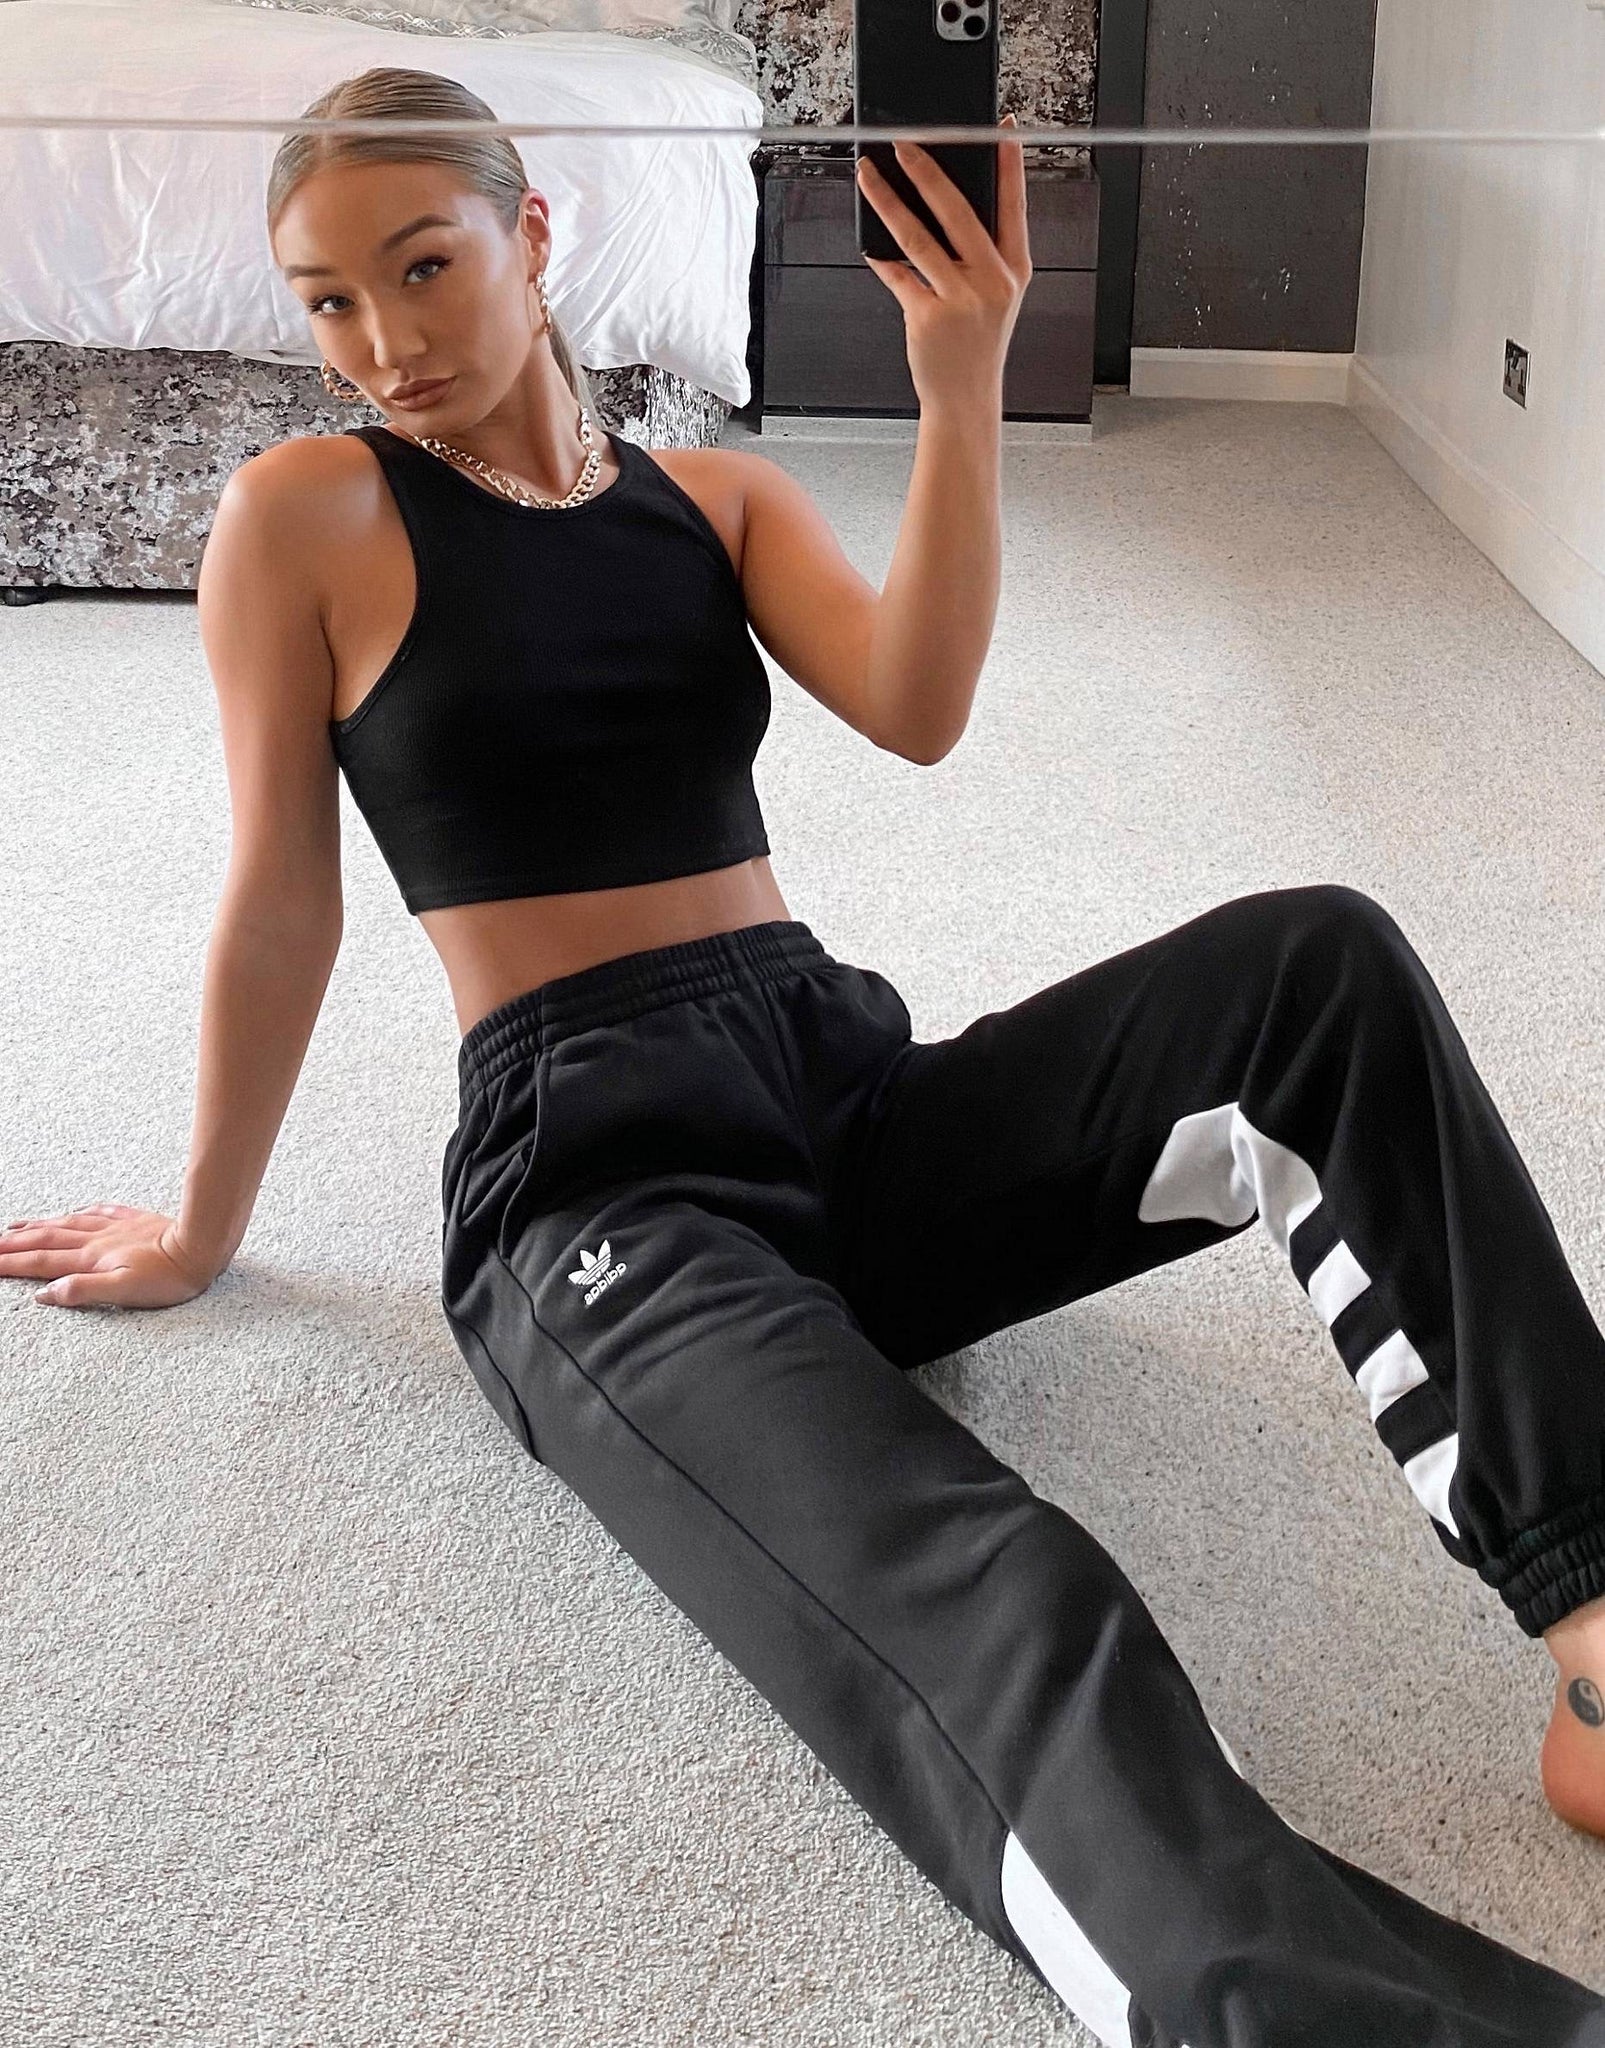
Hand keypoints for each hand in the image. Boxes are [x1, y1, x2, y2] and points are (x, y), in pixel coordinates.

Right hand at [0, 1203, 218, 1308]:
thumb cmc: (169, 1276)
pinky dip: (79, 1213)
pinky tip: (74, 1212)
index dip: (10, 1264)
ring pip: (67, 1223)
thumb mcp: (123, 1292)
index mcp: (91, 1258)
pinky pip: (99, 1212)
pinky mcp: (135, 1220)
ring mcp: (115, 1227)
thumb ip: (81, 1291)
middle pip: (45, 1240)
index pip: (40, 1263)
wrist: (203, 1246)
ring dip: (38, 1226)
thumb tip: (45, 1294)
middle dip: (13, 1243)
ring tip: (16, 1227)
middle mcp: (97, 1239)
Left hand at [855, 111, 1032, 410]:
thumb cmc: (976, 343)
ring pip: (917, 236)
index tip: (999, 130)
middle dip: (927, 171)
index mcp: (1015, 269)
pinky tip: (869, 242)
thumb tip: (941, 202)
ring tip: (868, 175)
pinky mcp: (928, 317)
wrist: (965, 398)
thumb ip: (980, 253)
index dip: (1008, 165)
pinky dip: (880, 257)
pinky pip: (898, 274)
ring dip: (887, 200)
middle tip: (905, 144)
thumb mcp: (996, 297)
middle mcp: (992, 281)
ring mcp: (960, 300)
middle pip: (957, 211)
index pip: (1014, 205)